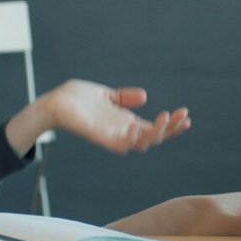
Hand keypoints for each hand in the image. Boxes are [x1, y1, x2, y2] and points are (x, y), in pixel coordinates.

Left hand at [7, 79, 190, 155]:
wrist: (55, 102)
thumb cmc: (78, 99)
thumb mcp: (107, 96)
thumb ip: (124, 98)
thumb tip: (145, 96)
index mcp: (126, 123)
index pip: (154, 129)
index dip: (171, 125)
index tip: (186, 115)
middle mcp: (122, 132)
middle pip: (154, 138)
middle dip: (171, 130)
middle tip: (183, 117)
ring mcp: (112, 136)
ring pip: (141, 143)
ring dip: (156, 133)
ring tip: (166, 118)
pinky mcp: (99, 137)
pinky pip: (119, 145)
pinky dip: (131, 138)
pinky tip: (138, 126)